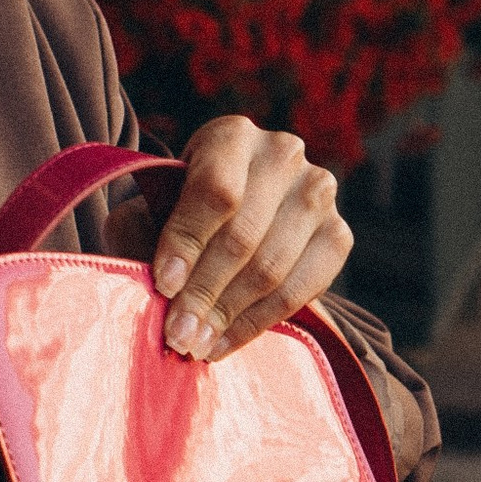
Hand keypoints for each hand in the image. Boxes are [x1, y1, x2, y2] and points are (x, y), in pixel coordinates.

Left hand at [147, 116, 350, 360]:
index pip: (215, 190)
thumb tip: (153, 281)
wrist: (230, 219)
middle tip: (177, 334)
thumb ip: (141, 233)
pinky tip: (226, 343)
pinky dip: (259, 322)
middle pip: (243, 235)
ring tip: (196, 345)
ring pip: (272, 266)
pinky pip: (303, 289)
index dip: (187, 241)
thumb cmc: (179, 213)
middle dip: (204, 292)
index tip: (163, 285)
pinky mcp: (339, 233)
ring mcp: (318, 193)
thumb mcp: (149, 209)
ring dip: (229, 314)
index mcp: (231, 136)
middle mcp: (282, 154)